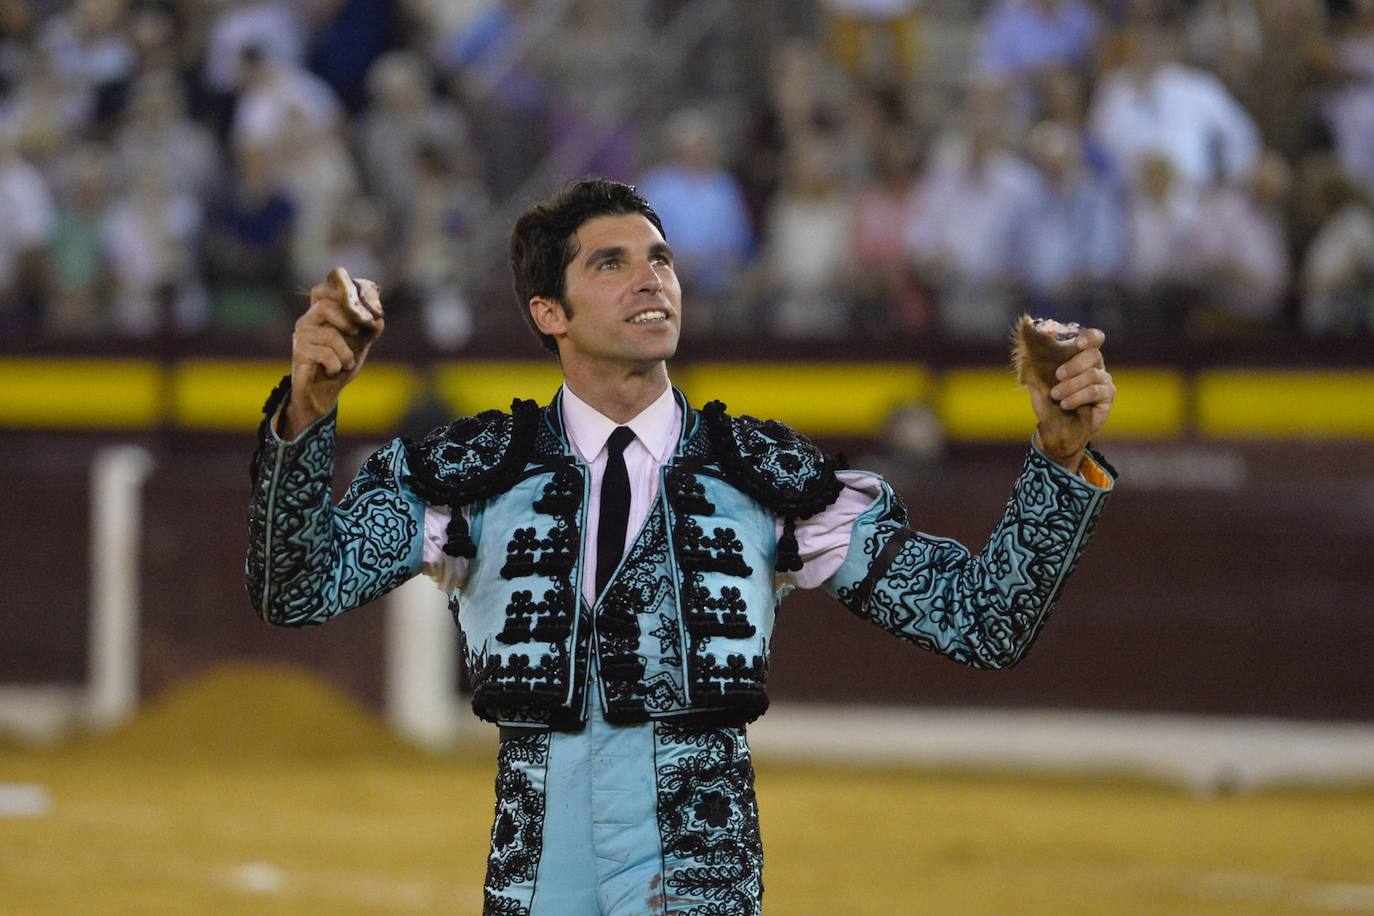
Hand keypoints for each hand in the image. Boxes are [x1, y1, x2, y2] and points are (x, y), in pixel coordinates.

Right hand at [282, 272, 384, 437]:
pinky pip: (326, 355)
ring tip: (347, 364)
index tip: (361, 309)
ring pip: (331, 335)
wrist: (322, 394)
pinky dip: (337, 365)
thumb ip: (368, 330)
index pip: (322, 290)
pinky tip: (333, 371)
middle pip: (325, 305)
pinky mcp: (299, 354)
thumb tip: (379, 319)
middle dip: (348, 320)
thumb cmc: (340, 366)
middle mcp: (307, 321)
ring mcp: (301, 337)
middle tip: (357, 334)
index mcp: (320, 315)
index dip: (340, 292)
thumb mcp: (359, 346)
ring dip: (347, 354)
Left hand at [1028, 327, 1113, 472]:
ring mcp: (1104, 381)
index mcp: (1081, 357)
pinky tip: (1065, 404)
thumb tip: (1030, 341)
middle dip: (1073, 364)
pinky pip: (1095, 391)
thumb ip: (1037, 362)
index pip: (1095, 339)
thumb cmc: (1048, 402)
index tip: (1077, 343)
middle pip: (1093, 354)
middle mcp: (1096, 366)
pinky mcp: (1108, 397)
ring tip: (1056, 396)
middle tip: (1057, 376)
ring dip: (1071, 385)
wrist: (1054, 428)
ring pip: (1092, 374)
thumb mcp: (1039, 380)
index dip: (1090, 337)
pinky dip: (1077, 397)